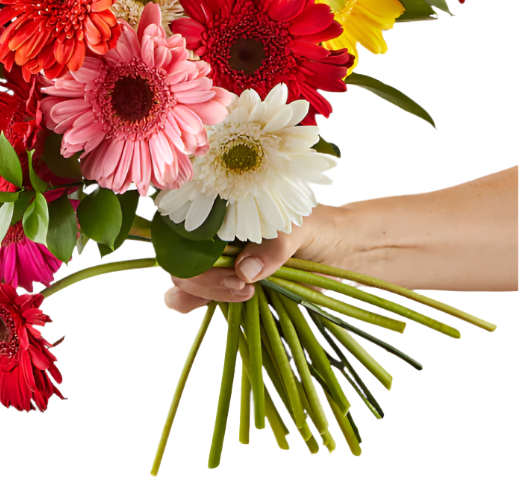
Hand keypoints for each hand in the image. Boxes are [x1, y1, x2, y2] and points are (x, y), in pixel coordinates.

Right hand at [164, 205, 347, 312]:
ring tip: (247, 294)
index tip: (232, 268)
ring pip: (182, 286)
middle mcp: (211, 237)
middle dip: (205, 280)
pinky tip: (241, 304)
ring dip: (205, 296)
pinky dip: (208, 307)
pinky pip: (199, 303)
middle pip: (179, 262)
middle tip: (245, 286)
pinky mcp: (225, 290)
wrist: (340, 252)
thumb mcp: (300, 228)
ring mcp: (216, 264)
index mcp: (220, 211)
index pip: (181, 229)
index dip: (193, 251)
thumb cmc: (318, 227)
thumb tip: (245, 270)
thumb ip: (274, 246)